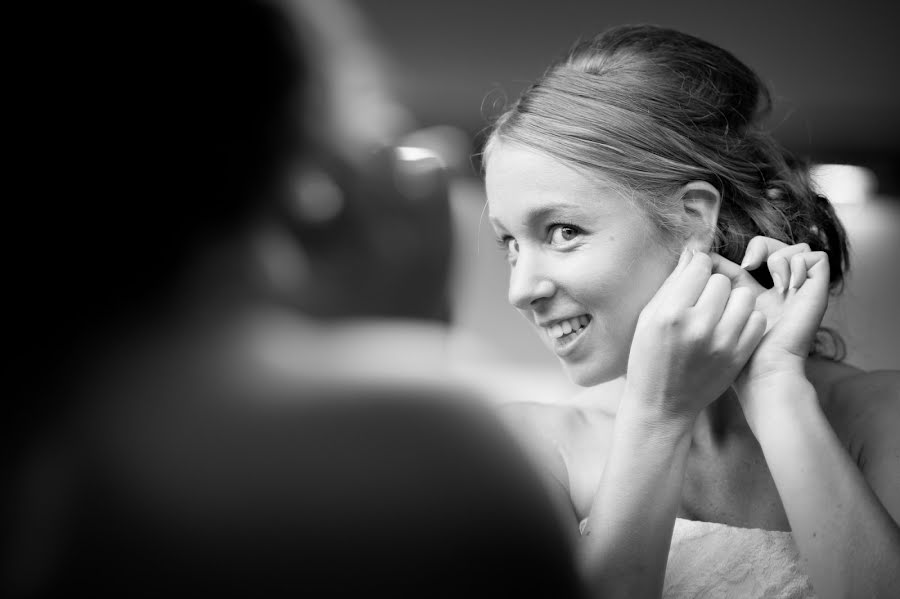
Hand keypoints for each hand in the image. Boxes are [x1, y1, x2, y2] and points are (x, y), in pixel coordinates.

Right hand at [625, 249, 766, 426]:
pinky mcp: (738, 356)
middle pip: (722, 280)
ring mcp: (722, 342)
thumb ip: (672, 283)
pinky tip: (729, 328)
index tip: (692, 278)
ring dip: (732, 301)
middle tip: (701, 301)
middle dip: (712, 285)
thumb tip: (694, 249)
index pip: (700, 266)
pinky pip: (756, 320)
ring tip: (718, 313)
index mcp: (671, 313)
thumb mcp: (648, 318)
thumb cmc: (648, 357)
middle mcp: (699, 326)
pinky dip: (745, 320)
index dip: (696, 267)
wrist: (662, 405)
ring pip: (744, 297)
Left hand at [712, 236, 830, 382]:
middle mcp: (784, 288)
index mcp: (762, 292)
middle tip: (749, 266)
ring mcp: (803, 290)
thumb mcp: (721, 304)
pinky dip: (798, 263)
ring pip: (799, 248)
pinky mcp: (818, 292)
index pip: (759, 253)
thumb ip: (714, 278)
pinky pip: (817, 257)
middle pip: (779, 246)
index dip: (751, 249)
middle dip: (762, 247)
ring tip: (773, 283)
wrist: (762, 369)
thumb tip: (696, 251)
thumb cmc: (738, 346)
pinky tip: (787, 285)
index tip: (736, 264)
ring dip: (779, 258)